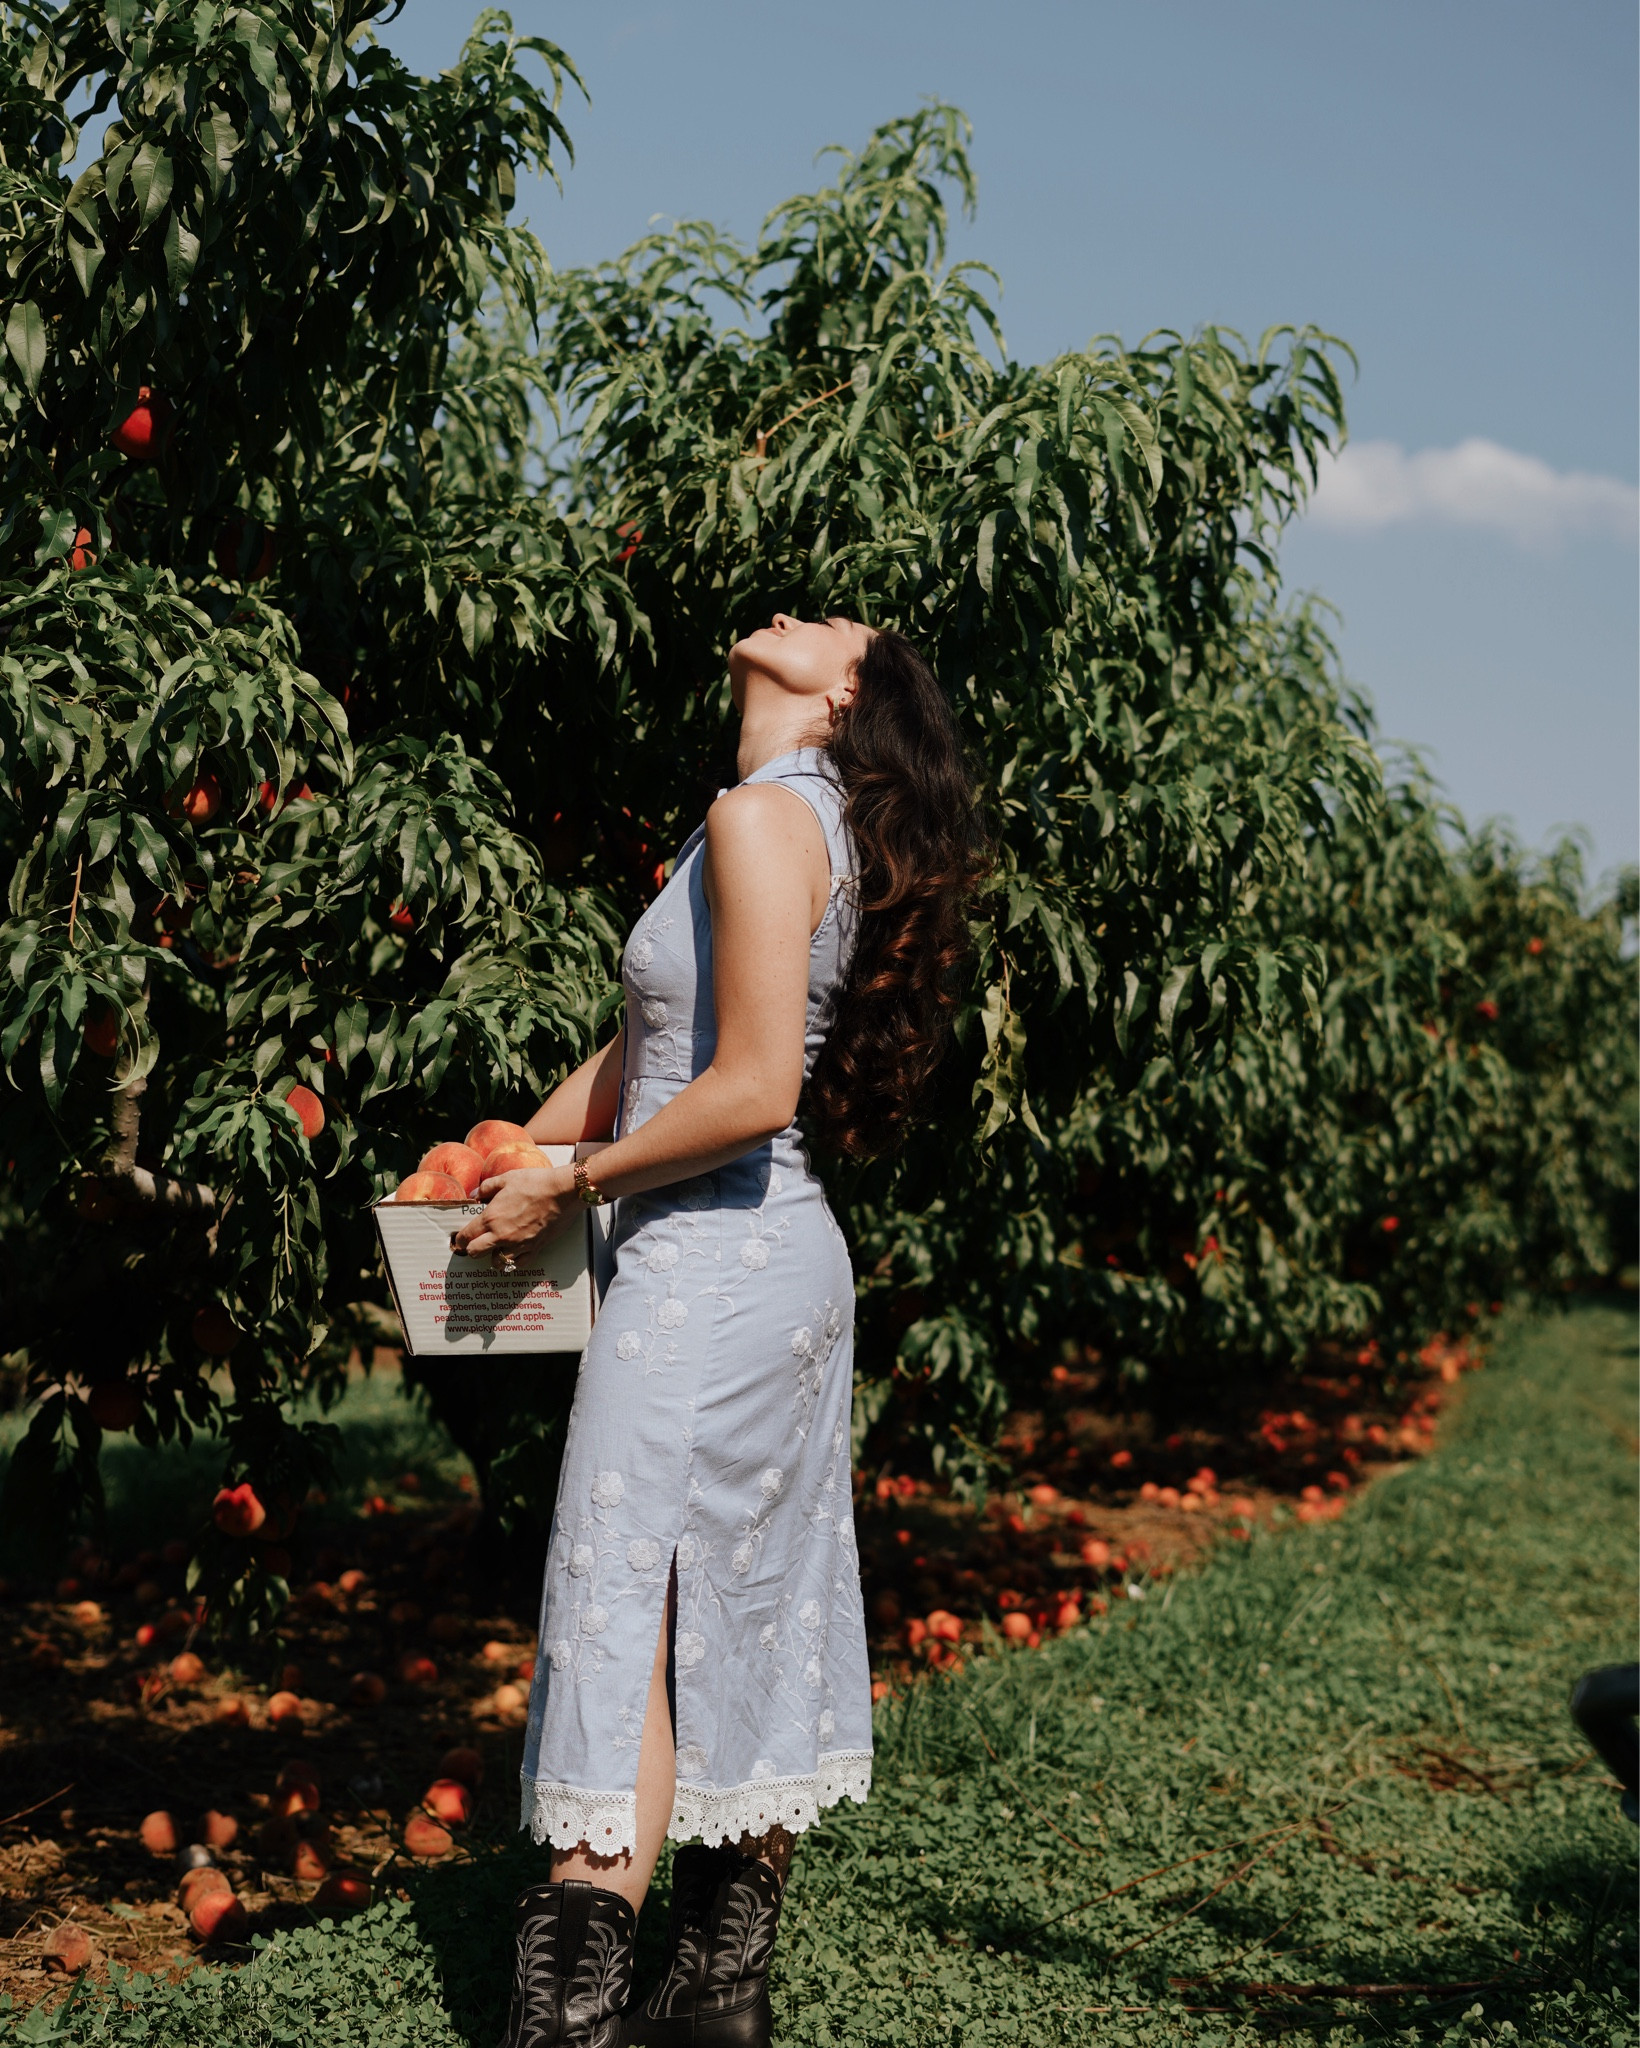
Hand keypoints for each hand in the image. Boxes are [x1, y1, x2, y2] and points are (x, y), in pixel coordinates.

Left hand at [451, 1166, 576, 1257]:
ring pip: (496, 1262)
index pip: (466, 1236)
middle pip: (475, 1253)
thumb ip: (487, 1187)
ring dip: (493, 1256)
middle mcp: (501, 1235)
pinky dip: (514, 1261)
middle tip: (474, 1243)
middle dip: (471, 1249)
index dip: (460, 1239)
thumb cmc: (535, 1183)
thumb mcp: (506, 1179)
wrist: (562, 1192)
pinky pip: (519, 1264)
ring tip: (495, 1249)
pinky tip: (513, 1254)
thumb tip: (475, 1194)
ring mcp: (518, 1245)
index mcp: (491, 1218)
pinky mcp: (535, 1248)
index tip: (460, 1238)